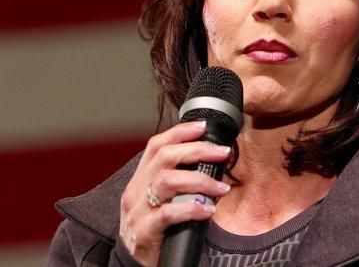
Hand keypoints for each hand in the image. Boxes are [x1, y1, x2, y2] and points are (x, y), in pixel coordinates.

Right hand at [119, 121, 232, 265]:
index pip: (156, 146)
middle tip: (222, 153)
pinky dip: (191, 209)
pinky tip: (207, 211)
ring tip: (221, 189)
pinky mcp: (144, 232)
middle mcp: (136, 191)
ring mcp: (138, 211)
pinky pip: (168, 214)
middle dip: (197, 150)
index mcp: (139, 180)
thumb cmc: (154, 232)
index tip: (203, 126)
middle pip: (165, 157)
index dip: (179, 132)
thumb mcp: (158, 202)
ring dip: (200, 181)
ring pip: (167, 181)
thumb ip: (175, 184)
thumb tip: (208, 164)